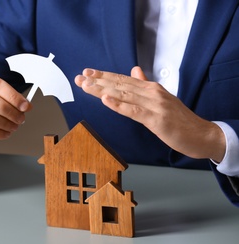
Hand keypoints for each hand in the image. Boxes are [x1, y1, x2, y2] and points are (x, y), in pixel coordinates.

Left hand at [75, 66, 225, 161]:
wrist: (202, 134)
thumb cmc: (179, 119)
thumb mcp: (161, 99)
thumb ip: (145, 85)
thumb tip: (135, 71)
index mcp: (151, 88)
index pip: (123, 79)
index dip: (104, 76)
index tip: (87, 72)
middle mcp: (151, 93)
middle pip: (120, 85)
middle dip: (98, 81)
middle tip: (80, 78)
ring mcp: (154, 105)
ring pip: (124, 95)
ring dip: (103, 90)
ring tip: (86, 86)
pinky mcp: (157, 120)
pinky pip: (134, 111)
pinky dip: (119, 105)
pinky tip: (105, 100)